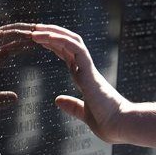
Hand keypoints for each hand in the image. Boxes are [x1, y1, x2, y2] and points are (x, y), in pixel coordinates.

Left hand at [22, 24, 130, 143]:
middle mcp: (86, 69)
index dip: (55, 45)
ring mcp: (89, 68)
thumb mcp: (84, 114)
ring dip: (53, 33)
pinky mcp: (90, 70)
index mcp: (84, 78)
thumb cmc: (107, 123)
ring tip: (35, 30)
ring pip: (72, 41)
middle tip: (34, 29)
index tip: (40, 40)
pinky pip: (75, 48)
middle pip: (69, 43)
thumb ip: (72, 106)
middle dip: (52, 34)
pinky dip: (60, 40)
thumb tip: (57, 100)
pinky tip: (46, 37)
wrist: (120, 125)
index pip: (68, 55)